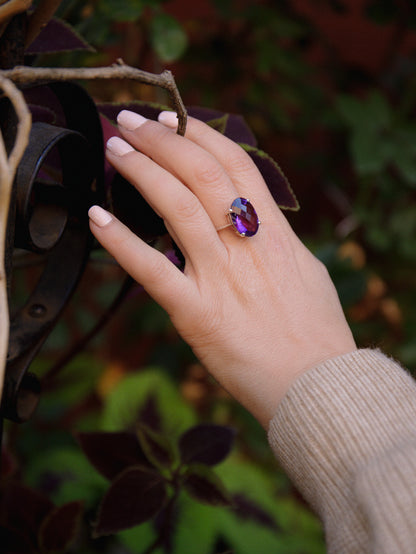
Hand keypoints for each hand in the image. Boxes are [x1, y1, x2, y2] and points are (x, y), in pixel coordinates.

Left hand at [88, 111, 355, 428]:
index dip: (202, 134)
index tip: (175, 118)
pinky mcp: (197, 315)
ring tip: (115, 149)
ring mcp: (221, 279)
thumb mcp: (307, 272)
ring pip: (176, 208)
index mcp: (275, 234)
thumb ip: (277, 241)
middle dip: (163, 140)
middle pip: (201, 174)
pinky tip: (97, 217)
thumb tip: (258, 220)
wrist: (318, 387)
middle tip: (131, 121)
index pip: (237, 165)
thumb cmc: (318, 334)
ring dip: (142, 171)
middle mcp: (247, 247)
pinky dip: (121, 242)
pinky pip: (152, 271)